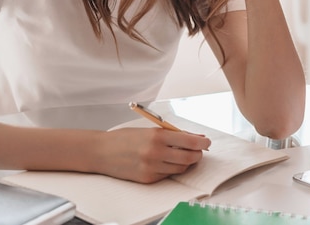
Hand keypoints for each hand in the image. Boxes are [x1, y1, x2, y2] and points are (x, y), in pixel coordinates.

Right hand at [96, 127, 210, 182]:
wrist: (102, 151)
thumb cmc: (125, 138)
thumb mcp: (149, 130)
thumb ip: (172, 134)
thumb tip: (196, 137)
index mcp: (157, 136)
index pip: (190, 141)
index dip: (202, 142)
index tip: (207, 142)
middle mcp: (156, 153)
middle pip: (189, 158)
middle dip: (197, 154)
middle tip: (197, 150)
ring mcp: (152, 168)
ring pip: (181, 168)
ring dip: (185, 162)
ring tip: (180, 155)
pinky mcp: (148, 179)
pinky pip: (168, 175)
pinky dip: (171, 169)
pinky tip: (165, 162)